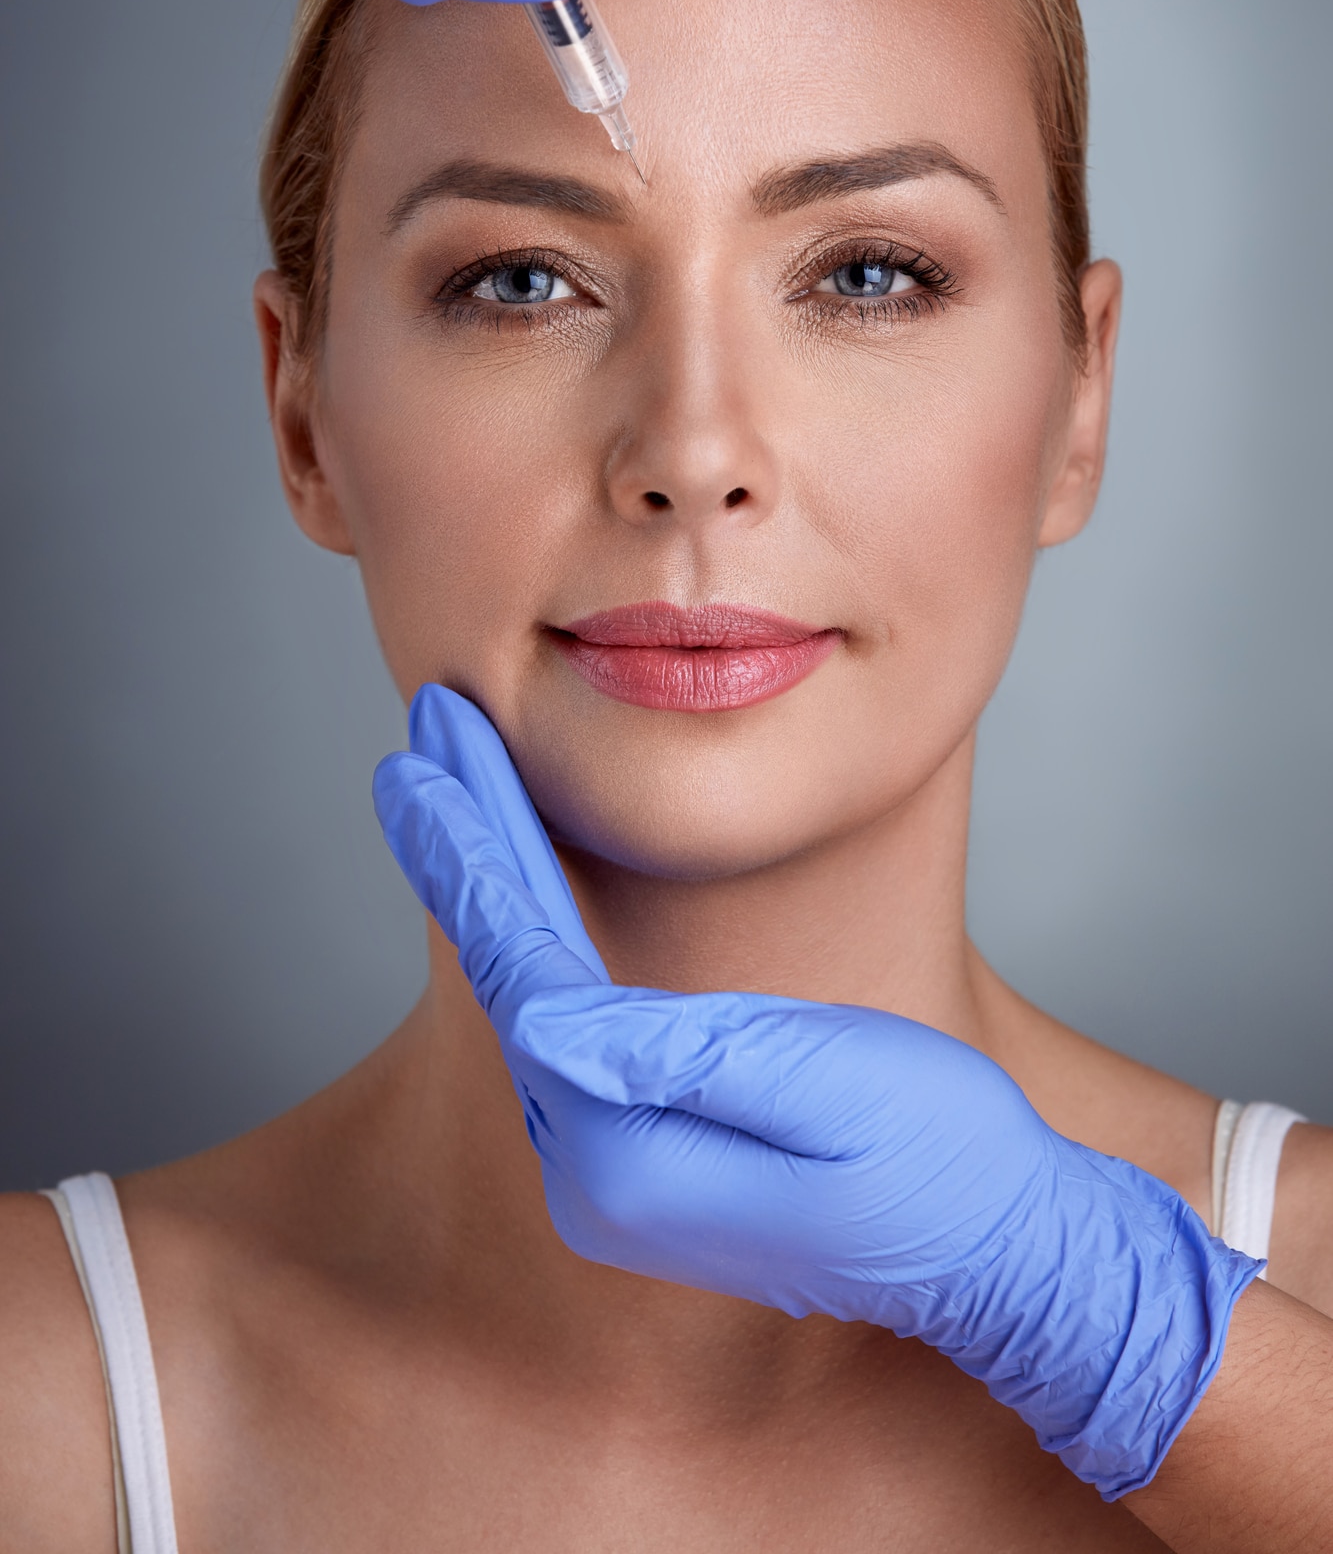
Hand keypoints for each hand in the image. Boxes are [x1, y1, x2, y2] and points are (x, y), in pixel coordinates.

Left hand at [374, 685, 1260, 1500]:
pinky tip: (522, 891)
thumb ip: (676, 1056)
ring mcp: (617, 1181)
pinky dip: (538, 943)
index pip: (524, 975)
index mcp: (627, 1161)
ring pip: (530, 1002)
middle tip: (422, 743)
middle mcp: (596, 1184)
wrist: (1003, 1248)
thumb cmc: (941, 1156)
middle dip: (467, 852)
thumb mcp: (821, 1086)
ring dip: (493, 888)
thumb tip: (542, 1019)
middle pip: (512, 982)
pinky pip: (567, 1031)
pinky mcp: (650, 1161)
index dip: (475, 853)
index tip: (431, 757)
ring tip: (455, 791)